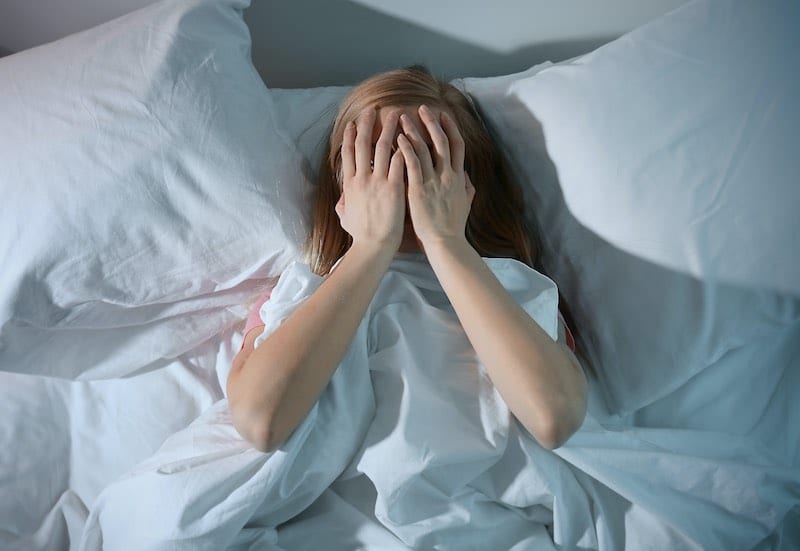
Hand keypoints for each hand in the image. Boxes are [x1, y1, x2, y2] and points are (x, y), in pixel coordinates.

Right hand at [336, 107, 405, 252]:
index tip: (354, 122)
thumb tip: (341, 201)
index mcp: (350, 185)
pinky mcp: (394, 188)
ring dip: (389, 129)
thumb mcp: (346, 218)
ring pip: (382, 148)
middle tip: (373, 109)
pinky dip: (403, 148)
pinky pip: (399, 162)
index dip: (351, 136)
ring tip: (396, 115)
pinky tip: (409, 136)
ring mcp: (378, 182)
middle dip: (368, 124)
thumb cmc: (361, 236)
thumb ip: (344, 205)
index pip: (348, 153)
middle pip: (363, 144)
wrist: (373, 246)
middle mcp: (362, 179)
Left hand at [397, 105, 475, 249]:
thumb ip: (466, 186)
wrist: (445, 242)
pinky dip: (406, 150)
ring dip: (414, 131)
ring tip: (403, 117)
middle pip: (441, 141)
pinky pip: (412, 165)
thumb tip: (465, 174)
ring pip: (425, 149)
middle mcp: (448, 176)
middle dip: (432, 122)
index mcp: (458, 177)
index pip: (457, 145)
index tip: (444, 114)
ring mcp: (434, 182)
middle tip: (422, 107)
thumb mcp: (466, 202)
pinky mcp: (419, 191)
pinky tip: (398, 138)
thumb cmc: (453, 226)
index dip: (450, 128)